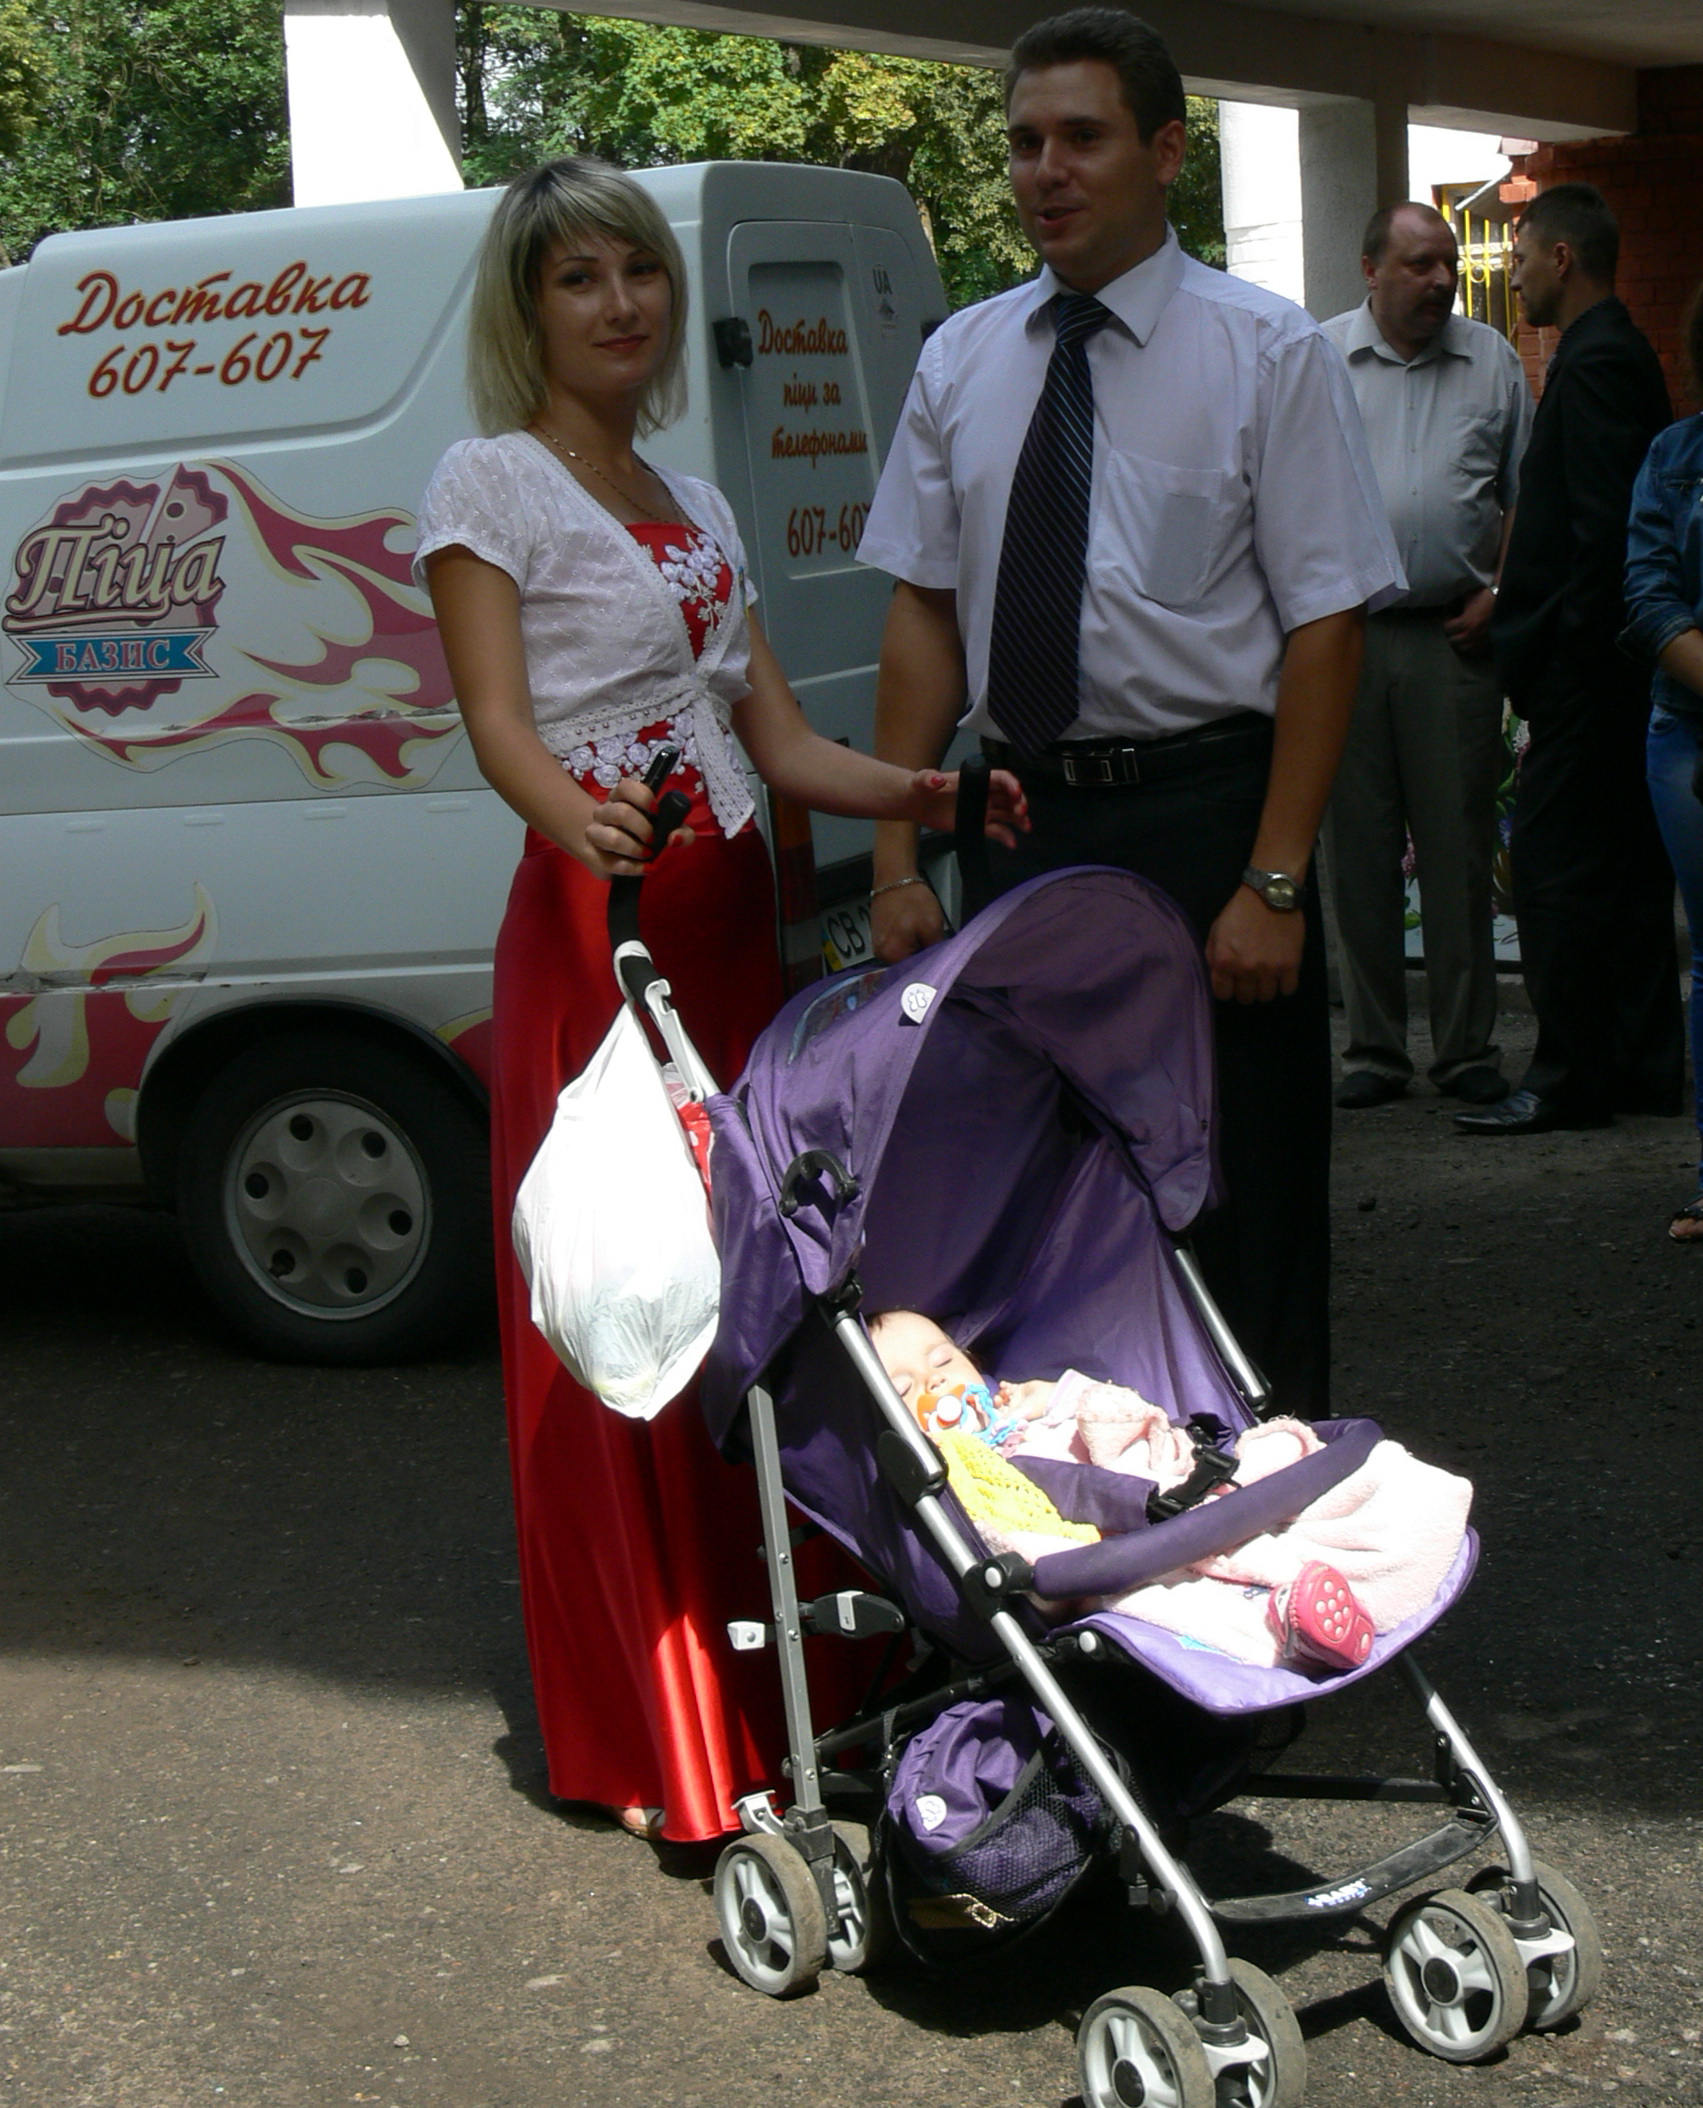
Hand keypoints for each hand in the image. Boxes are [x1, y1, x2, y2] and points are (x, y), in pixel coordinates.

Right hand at [574, 774, 694, 878]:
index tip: (656, 811)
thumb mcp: (666, 830)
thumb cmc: (643, 836)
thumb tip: (675, 838)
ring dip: (633, 848)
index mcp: (621, 798)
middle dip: (642, 828)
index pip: (625, 787)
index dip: (642, 797)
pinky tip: (646, 868)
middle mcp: (604, 812)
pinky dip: (632, 867)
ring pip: (610, 837)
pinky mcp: (593, 856)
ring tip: (647, 854)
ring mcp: (595, 833)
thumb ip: (680, 831)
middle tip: (653, 840)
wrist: (615, 856)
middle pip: (620, 812)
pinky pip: (609, 862)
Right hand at [872, 877, 945, 961]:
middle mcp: (880, 955)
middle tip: (937, 953)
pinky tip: (916, 936)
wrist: (894, 877)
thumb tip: (939, 965)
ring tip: (927, 944)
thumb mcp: (932, 926)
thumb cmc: (913, 901)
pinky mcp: (878, 937)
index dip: (930, 969)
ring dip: (915, 953)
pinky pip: (897, 948)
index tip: (942, 965)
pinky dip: (908, 945)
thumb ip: (936, 950)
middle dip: (922, 961)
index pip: (914, 973)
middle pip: (907, 967)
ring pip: (902, 957)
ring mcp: (877, 946)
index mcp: (891, 955)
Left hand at [905, 767, 1029, 845]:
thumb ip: (929, 779)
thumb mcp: (923, 780)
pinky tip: (1012, 843)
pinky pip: (996, 830)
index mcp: (975, 779)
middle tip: (1021, 812)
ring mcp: (982, 809)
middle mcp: (983, 793)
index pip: (1000, 778)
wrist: (917, 803)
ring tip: (1026, 827)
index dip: (1011, 784)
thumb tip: (938, 779)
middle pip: (1008, 796)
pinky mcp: (978, 824)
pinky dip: (1006, 836)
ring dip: (1019, 819)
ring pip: (1007, 813)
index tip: (1016, 793)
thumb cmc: (921, 787)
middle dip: (1018, 803)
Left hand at [1205, 884, 1305, 1002]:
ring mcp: (1270, 969)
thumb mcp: (1216, 931)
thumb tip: (1215, 977)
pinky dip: (1284, 985)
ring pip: (1266, 997)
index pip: (1222, 994)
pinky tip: (1281, 976)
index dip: (1226, 989)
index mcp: (1225, 962)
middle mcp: (1246, 970)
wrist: (1269, 895)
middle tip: (1249, 978)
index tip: (1231, 983)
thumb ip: (1212, 956)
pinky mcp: (1291, 965)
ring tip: (1265, 977)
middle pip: (1245, 998)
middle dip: (1245, 990)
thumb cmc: (1239, 912)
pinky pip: (1288, 989)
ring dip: (1264, 988)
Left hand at [1443, 586, 1495, 655]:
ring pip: (1463, 649)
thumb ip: (1455, 601)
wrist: (1505, 595)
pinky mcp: (1489, 641)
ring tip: (1459, 633)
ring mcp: (1482, 639)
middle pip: (1453, 641)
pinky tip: (1468, 638)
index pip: (1447, 628)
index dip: (1445, 619)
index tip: (1448, 613)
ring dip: (1458, 642)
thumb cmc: (1485, 594)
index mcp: (1467, 622)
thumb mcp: (1467, 594)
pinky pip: (1475, 651)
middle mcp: (1473, 634)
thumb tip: (1447, 604)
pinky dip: (1469, 646)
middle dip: (1450, 632)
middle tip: (1451, 624)